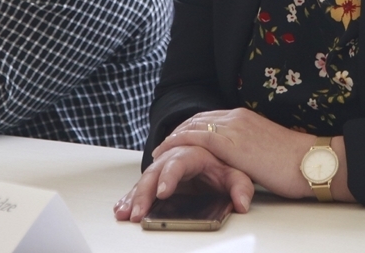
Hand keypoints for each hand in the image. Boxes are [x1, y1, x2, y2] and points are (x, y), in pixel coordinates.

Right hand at [113, 145, 253, 222]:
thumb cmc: (222, 161)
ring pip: (144, 180)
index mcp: (191, 153)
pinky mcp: (158, 178)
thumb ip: (240, 186)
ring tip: (124, 214)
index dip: (169, 177)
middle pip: (155, 173)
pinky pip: (141, 186)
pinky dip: (130, 197)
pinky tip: (121, 208)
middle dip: (144, 193)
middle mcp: (173, 158)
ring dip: (133, 197)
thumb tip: (242, 203)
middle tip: (138, 213)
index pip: (178, 163)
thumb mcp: (236, 171)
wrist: (214, 150)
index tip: (162, 193)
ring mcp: (163, 168)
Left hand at [152, 108, 336, 199]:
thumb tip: (243, 157)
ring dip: (173, 138)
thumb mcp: (268, 148)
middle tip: (164, 144)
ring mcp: (233, 127)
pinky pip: (195, 137)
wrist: (309, 162)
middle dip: (179, 131)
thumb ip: (251, 147)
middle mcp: (237, 117)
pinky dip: (177, 142)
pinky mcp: (230, 142)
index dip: (192, 127)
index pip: (211, 117)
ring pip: (192, 126)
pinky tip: (166, 151)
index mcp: (247, 117)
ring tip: (160, 150)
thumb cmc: (295, 162)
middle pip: (198, 119)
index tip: (179, 137)